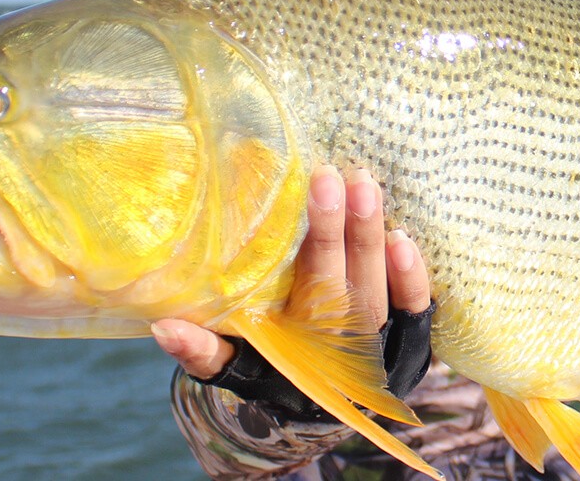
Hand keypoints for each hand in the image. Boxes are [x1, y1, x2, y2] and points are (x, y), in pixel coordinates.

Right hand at [151, 166, 432, 378]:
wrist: (320, 401)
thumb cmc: (269, 365)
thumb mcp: (233, 365)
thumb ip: (203, 350)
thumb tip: (163, 327)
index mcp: (294, 350)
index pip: (295, 307)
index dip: (281, 279)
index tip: (281, 223)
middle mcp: (337, 348)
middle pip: (338, 290)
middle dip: (331, 234)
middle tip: (326, 178)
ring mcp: (377, 343)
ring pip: (375, 293)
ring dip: (369, 239)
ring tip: (364, 185)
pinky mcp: (408, 337)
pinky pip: (415, 311)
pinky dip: (411, 280)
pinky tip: (404, 236)